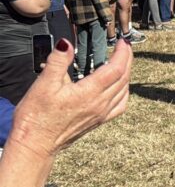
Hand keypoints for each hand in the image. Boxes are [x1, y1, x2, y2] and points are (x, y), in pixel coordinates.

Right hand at [7, 39, 131, 158]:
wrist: (35, 144)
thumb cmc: (36, 117)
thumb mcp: (43, 84)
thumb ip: (58, 62)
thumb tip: (66, 44)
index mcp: (90, 93)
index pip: (116, 69)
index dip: (122, 53)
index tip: (122, 42)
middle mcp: (101, 104)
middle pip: (123, 78)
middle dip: (127, 60)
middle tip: (124, 47)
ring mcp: (101, 114)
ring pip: (124, 91)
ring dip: (126, 74)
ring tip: (123, 62)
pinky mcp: (98, 121)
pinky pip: (120, 105)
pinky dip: (124, 92)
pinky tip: (120, 88)